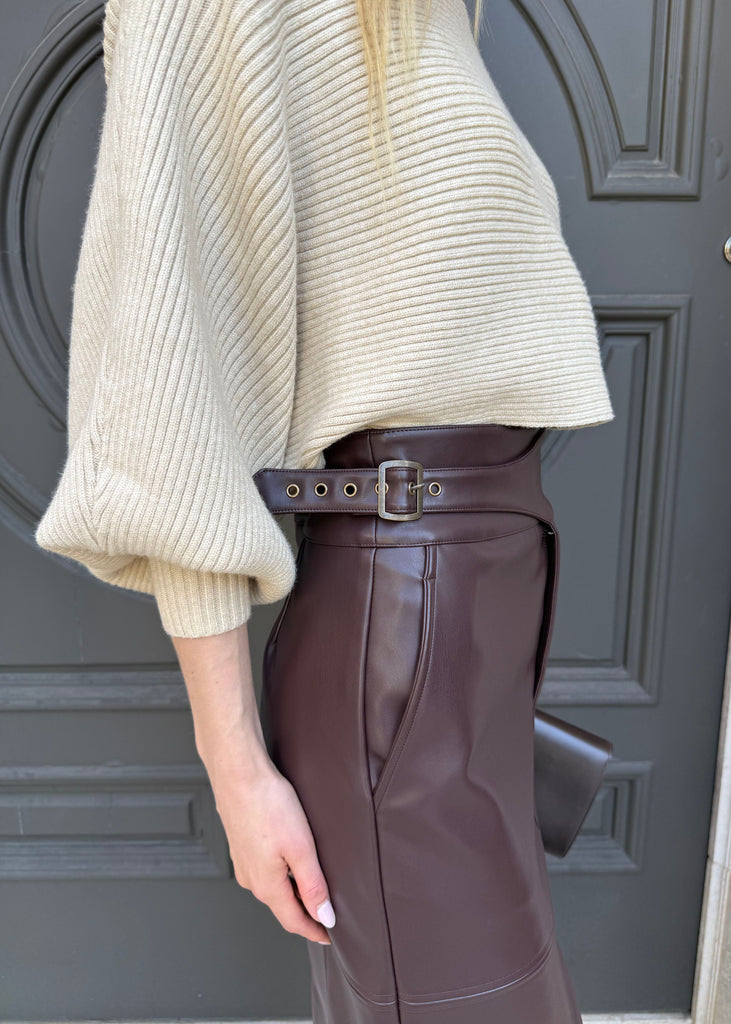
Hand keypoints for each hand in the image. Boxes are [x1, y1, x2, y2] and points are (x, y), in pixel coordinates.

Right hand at [169, 622, 333, 945]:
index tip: (330, 936)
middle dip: (304, 914)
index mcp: (266, 884)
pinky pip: (263, 870)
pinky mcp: (240, 844)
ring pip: (271, 887)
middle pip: (282, 906)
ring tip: (312, 889)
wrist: (237, 773)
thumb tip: (324, 916)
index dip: (314, 930)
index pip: (294, 920)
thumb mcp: (300, 847)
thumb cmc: (267, 804)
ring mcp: (243, 861)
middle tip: (326, 916)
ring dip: (291, 893)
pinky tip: (288, 861)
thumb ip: (313, 884)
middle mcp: (251, 878)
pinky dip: (280, 874)